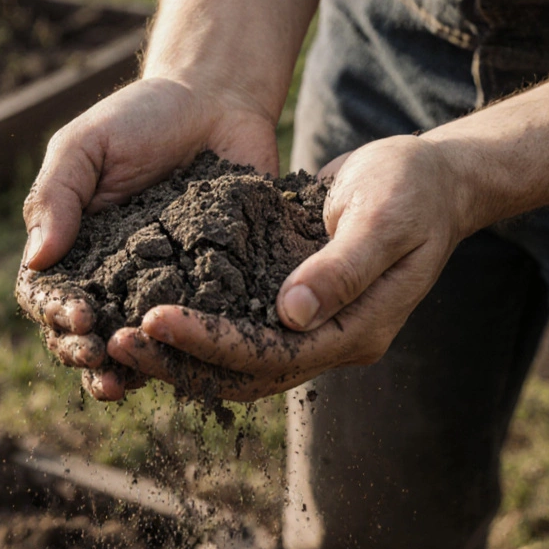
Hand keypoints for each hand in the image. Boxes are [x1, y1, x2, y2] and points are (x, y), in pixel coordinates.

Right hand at [16, 76, 279, 400]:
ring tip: (129, 384)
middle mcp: (112, 280)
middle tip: (100, 358)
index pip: (48, 298)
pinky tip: (190, 363)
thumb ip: (57, 196)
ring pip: (137, 348)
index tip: (77, 318)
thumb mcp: (88, 146)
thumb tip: (35, 260)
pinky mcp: (212, 290)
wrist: (218, 100)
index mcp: (73, 249)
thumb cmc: (142, 117)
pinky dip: (188, 353)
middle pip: (85, 337)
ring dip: (127, 372)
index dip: (55, 316)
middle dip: (85, 356)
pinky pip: (196, 330)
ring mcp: (162, 290)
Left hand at [105, 135, 472, 400]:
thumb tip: (292, 314)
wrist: (431, 177)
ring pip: (234, 358)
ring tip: (118, 333)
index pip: (273, 356)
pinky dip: (194, 324)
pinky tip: (146, 308)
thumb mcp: (384, 216)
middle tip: (116, 340)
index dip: (210, 343)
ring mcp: (311, 326)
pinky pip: (237, 325)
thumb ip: (342, 266)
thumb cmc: (413, 188)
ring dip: (178, 351)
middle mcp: (330, 340)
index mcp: (358, 331)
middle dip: (179, 359)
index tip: (154, 320)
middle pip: (244, 371)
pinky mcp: (290, 300)